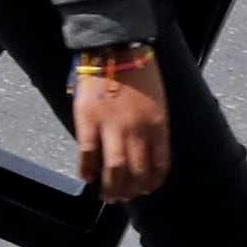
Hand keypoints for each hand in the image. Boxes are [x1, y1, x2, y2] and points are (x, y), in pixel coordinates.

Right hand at [71, 55, 169, 200]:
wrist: (115, 49)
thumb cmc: (139, 72)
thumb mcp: (156, 100)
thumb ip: (151, 126)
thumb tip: (140, 151)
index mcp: (158, 124)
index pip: (160, 164)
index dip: (152, 182)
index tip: (145, 189)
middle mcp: (138, 129)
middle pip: (136, 172)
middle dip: (130, 191)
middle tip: (123, 198)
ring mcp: (112, 126)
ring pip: (114, 169)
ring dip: (111, 187)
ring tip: (107, 196)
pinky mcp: (88, 121)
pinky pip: (88, 154)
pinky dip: (87, 169)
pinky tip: (87, 177)